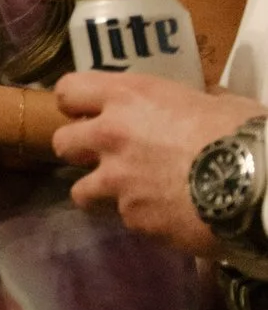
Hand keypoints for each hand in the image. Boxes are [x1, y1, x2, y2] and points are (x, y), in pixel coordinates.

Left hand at [53, 71, 266, 257]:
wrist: (261, 187)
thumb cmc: (246, 135)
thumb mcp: (222, 103)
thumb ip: (198, 100)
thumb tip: (206, 99)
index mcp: (129, 97)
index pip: (69, 90)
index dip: (77, 104)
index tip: (89, 113)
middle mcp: (111, 136)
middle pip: (62, 143)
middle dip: (80, 151)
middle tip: (108, 157)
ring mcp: (117, 181)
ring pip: (81, 191)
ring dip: (101, 193)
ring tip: (131, 195)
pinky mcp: (133, 218)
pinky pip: (125, 219)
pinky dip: (141, 219)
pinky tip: (166, 217)